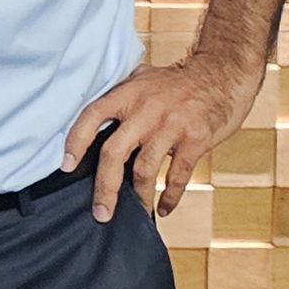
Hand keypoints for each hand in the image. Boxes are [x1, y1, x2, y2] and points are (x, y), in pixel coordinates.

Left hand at [62, 52, 259, 222]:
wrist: (222, 75)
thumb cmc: (177, 82)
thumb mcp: (142, 80)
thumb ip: (119, 99)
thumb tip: (91, 126)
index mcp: (128, 93)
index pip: (92, 116)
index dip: (75, 141)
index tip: (66, 167)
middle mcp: (146, 109)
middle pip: (114, 152)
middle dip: (105, 187)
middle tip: (101, 213)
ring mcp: (171, 125)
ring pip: (144, 169)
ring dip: (138, 196)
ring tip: (136, 212)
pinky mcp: (196, 140)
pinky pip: (177, 175)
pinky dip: (169, 196)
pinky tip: (163, 208)